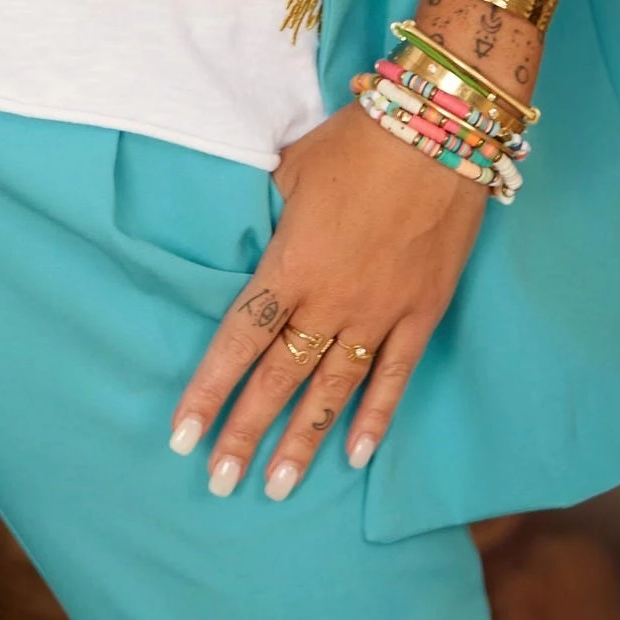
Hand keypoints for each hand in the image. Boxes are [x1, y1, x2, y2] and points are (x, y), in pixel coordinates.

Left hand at [168, 99, 487, 500]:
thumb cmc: (355, 143)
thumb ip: (266, 214)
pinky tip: (356, 457)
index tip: (182, 435)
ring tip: (277, 486)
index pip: (238, 340)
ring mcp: (378, 313)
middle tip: (220, 481)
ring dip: (302, 441)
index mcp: (290, 265)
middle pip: (278, 379)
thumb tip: (246, 234)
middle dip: (246, 433)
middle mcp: (330, 301)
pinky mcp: (420, 314)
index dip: (208, 390)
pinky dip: (375, 418)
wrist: (437, 133)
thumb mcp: (291, 169)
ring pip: (332, 392)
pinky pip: (393, 378)